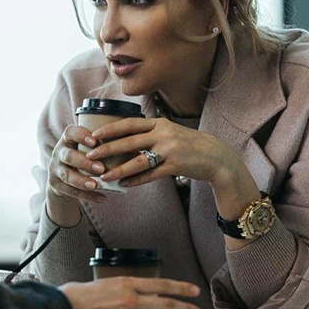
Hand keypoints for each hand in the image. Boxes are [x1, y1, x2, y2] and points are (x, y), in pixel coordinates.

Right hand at [47, 125, 108, 202]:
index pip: (70, 132)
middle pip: (68, 156)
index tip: (94, 141)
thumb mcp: (86, 148)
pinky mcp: (56, 185)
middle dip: (84, 162)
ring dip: (82, 181)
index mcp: (67, 139)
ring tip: (96, 185)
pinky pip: (71, 191)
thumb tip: (132, 149)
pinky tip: (102, 198)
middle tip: (101, 168)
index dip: (81, 136)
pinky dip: (88, 196)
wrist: (63, 177)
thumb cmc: (84, 157)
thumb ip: (101, 146)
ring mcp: (55, 169)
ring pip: (67, 175)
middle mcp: (58, 152)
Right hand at [59, 276, 203, 308]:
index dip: (180, 288)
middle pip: (165, 304)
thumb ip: (133, 287)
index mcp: (128, 283)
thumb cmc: (90, 292)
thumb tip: (155, 293)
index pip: (162, 285)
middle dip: (184, 308)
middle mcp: (131, 299)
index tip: (194, 291)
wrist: (72, 305)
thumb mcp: (114, 281)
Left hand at [88, 117, 262, 244]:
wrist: (217, 158)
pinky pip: (151, 174)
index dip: (110, 129)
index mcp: (159, 123)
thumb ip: (151, 134)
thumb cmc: (190, 145)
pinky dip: (136, 180)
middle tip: (90, 155)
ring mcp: (170, 149)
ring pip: (138, 160)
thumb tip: (126, 140)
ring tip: (104, 176)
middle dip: (107, 149)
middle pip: (129, 141)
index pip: (129, 124)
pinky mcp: (176, 165)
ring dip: (119, 169)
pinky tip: (124, 185)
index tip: (93, 135)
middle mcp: (163, 133)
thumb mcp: (170, 133)